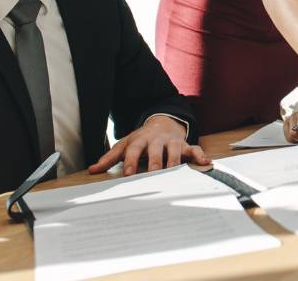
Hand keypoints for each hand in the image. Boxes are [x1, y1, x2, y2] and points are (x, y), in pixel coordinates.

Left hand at [88, 116, 209, 175]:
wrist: (162, 122)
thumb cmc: (141, 139)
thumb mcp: (125, 145)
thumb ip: (110, 158)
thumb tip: (92, 170)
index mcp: (140, 140)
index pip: (134, 150)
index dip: (131, 161)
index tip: (128, 174)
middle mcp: (157, 140)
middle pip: (155, 151)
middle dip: (155, 163)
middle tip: (154, 175)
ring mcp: (172, 142)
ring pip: (175, 151)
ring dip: (175, 162)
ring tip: (175, 173)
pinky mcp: (185, 145)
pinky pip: (194, 149)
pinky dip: (200, 156)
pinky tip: (206, 163)